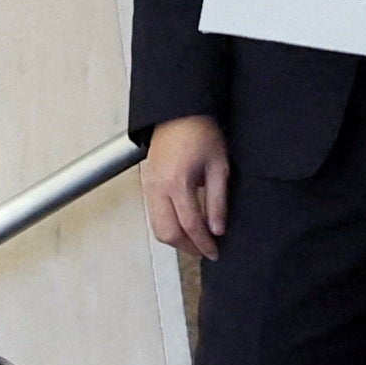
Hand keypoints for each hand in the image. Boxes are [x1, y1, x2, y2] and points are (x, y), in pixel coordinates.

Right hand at [145, 114, 235, 257]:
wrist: (179, 112)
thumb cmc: (200, 132)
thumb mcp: (219, 167)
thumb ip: (217, 201)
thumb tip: (217, 229)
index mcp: (177, 183)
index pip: (191, 226)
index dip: (204, 243)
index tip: (214, 252)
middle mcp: (158, 188)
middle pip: (168, 234)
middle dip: (188, 247)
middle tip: (205, 251)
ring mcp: (149, 187)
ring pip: (158, 228)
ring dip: (176, 240)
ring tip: (196, 242)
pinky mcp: (146, 185)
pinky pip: (154, 216)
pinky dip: (168, 227)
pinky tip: (183, 226)